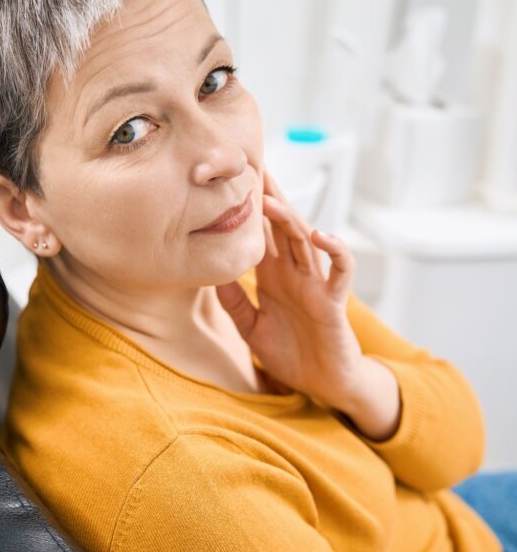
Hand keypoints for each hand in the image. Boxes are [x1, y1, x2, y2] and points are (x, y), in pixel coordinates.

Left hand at [216, 167, 364, 407]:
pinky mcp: (333, 301)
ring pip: (304, 240)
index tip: (232, 179)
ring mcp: (315, 283)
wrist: (322, 385)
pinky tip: (321, 235)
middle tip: (252, 166)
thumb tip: (211, 274)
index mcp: (273, 276)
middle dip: (269, 196)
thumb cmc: (291, 354)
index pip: (260, 233)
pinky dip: (335, 250)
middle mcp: (294, 273)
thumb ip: (234, 303)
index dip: (248, 207)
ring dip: (289, 218)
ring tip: (269, 199)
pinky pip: (339, 270)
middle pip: (282, 225)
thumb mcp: (251, 327)